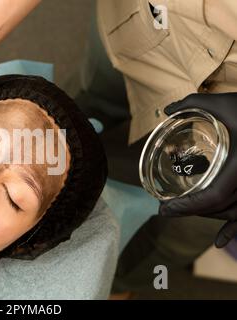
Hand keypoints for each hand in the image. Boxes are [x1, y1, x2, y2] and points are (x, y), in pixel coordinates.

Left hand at [159, 93, 236, 247]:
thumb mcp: (227, 102)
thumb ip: (194, 103)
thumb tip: (167, 110)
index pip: (213, 196)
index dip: (188, 207)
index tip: (164, 209)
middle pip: (219, 207)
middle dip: (191, 211)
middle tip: (166, 210)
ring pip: (233, 212)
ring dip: (208, 216)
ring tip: (183, 211)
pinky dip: (232, 229)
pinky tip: (219, 242)